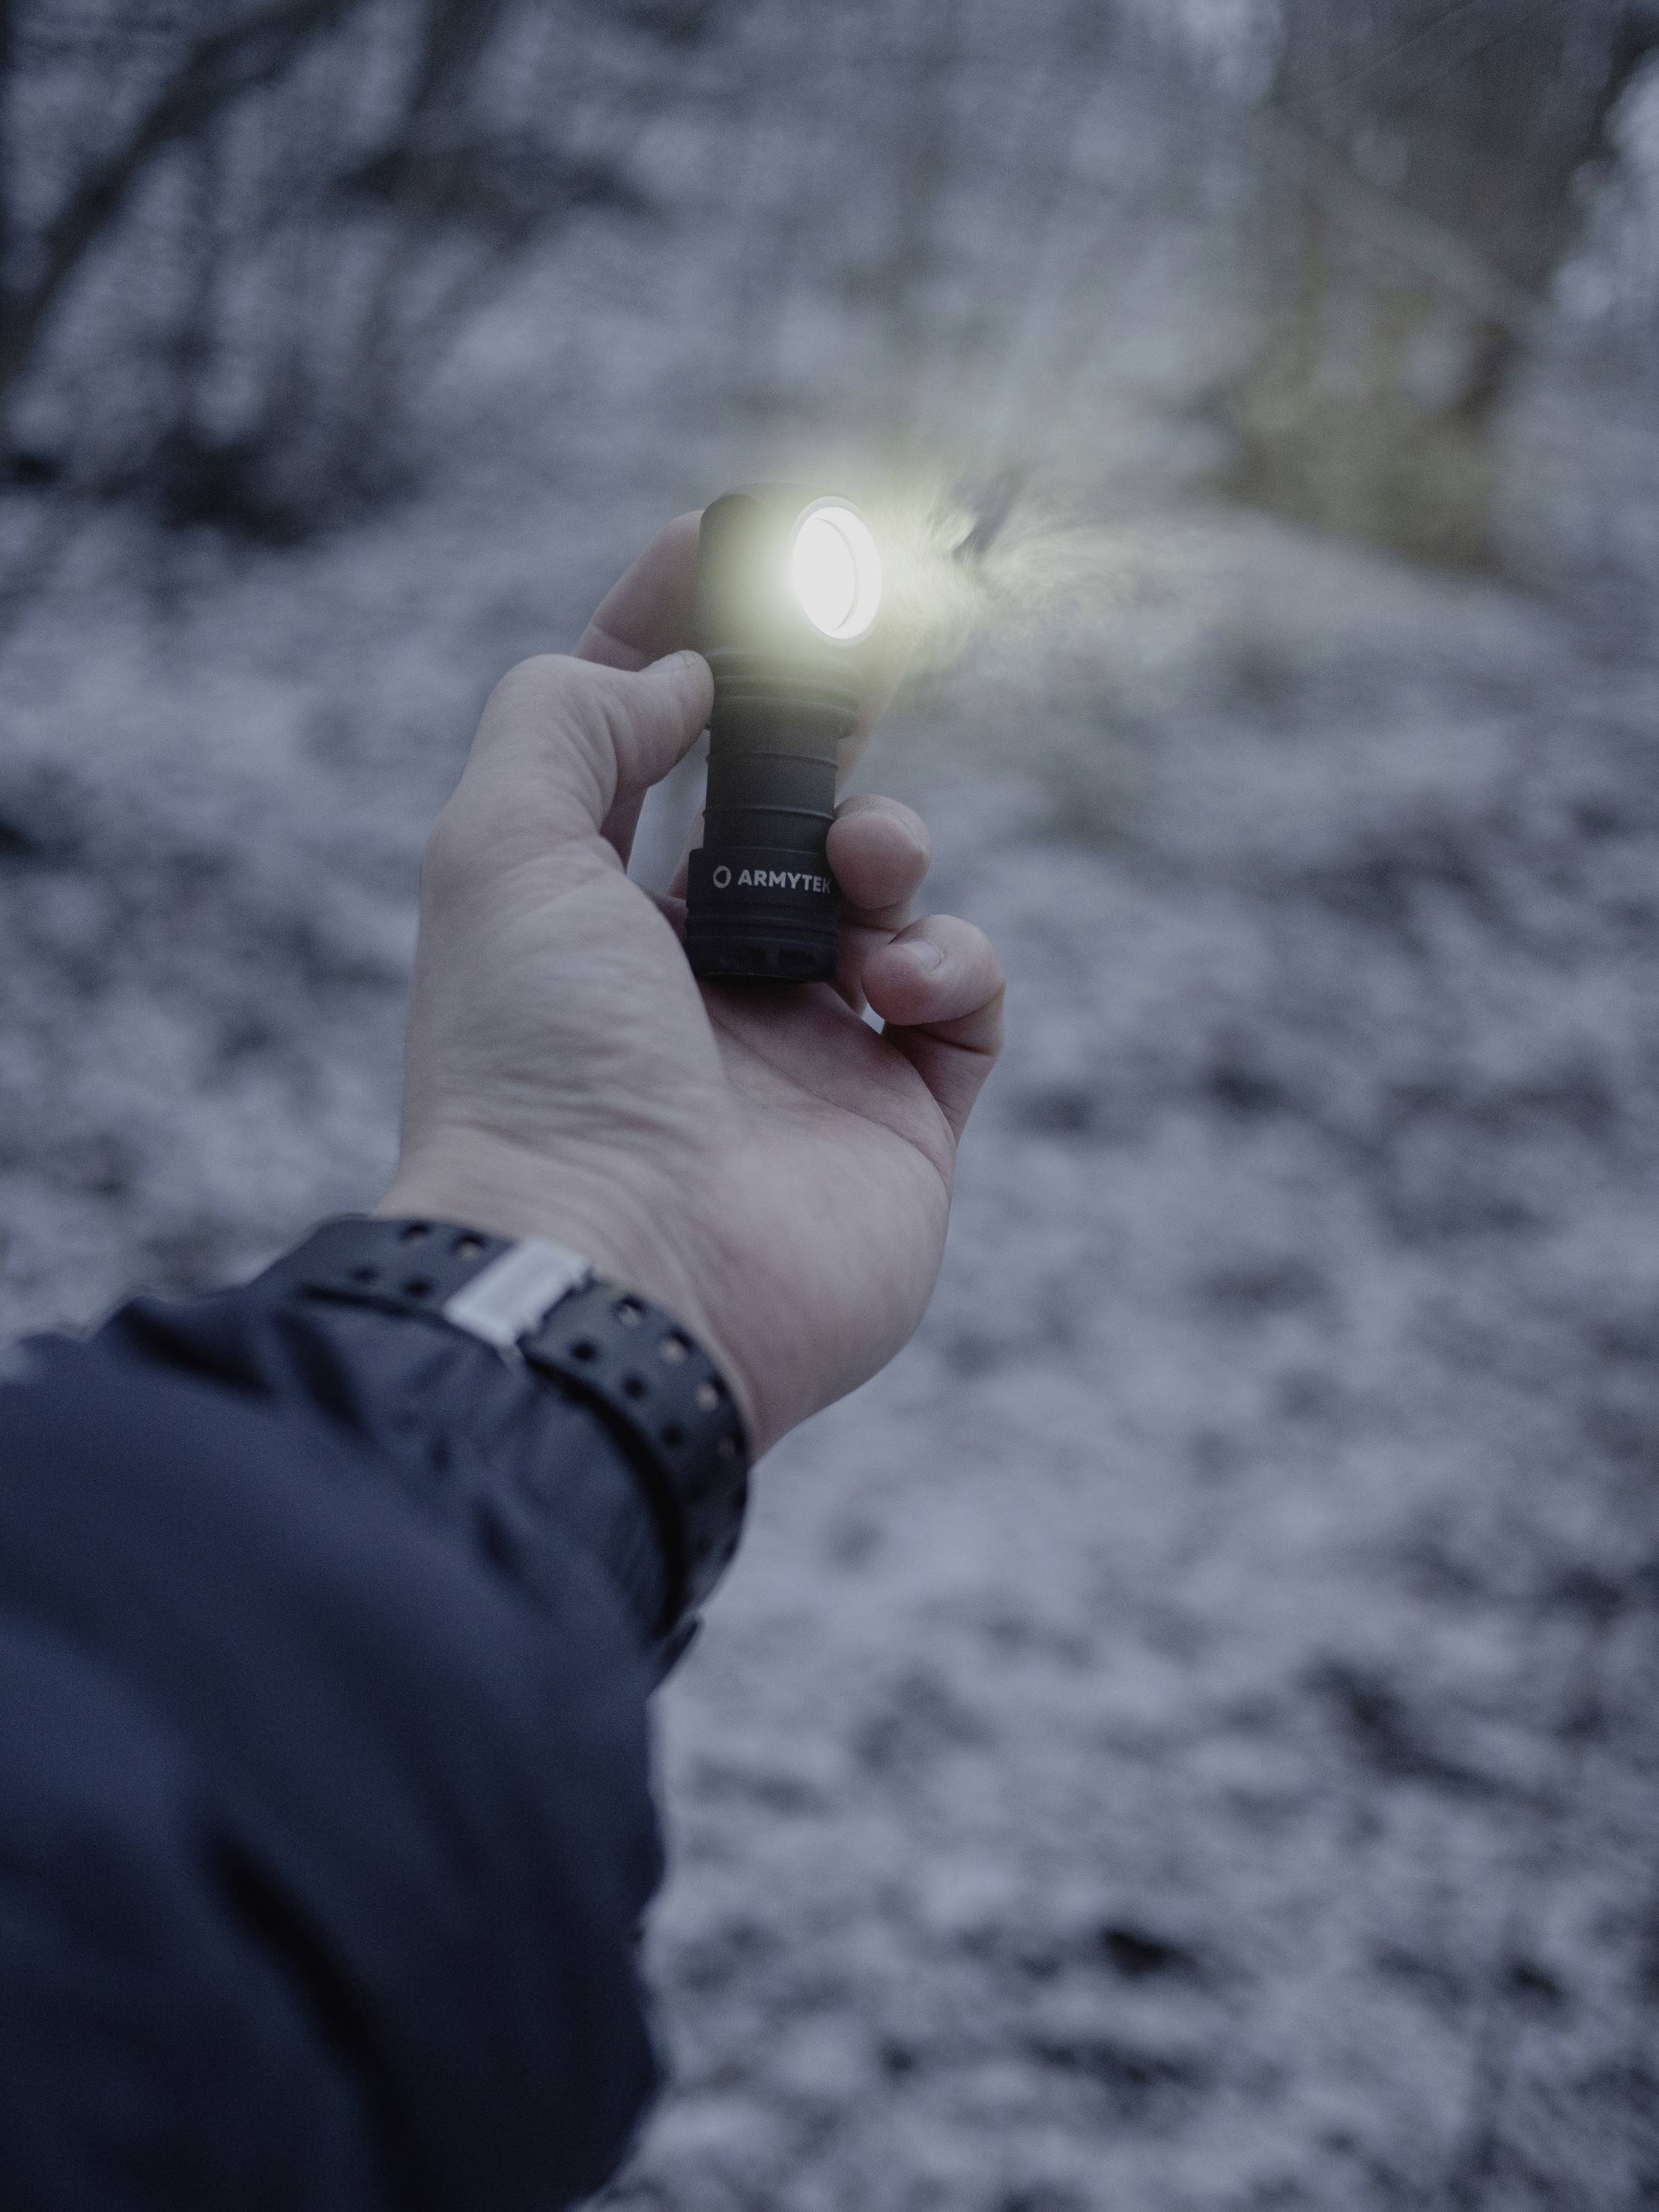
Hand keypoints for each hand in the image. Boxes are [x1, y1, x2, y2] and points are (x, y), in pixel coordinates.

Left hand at [378, 515, 1004, 1453]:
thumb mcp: (501, 850)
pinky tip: (889, 986)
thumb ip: (568, 722)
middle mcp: (698, 981)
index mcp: (595, 918)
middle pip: (781, 811)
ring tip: (862, 866)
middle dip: (821, 720)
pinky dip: (949, 963)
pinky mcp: (902, 1122)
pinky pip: (965, 998)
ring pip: (889, 895)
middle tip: (866, 635)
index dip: (680, 643)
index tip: (723, 543)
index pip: (643, 750)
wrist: (618, 1270)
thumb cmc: (539, 1063)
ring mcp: (805, 1054)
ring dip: (889, 845)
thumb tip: (675, 677)